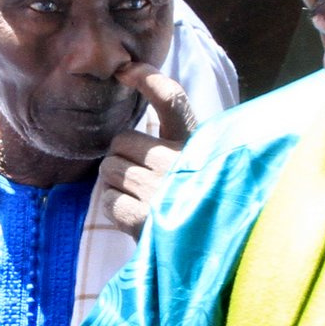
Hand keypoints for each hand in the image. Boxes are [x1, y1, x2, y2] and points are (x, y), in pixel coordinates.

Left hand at [93, 62, 193, 237]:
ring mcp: (161, 191)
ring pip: (109, 170)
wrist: (216, 255)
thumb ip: (175, 142)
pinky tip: (137, 218)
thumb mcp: (198, 165)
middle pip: (121, 141)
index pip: (172, 100)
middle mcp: (180, 163)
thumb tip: (135, 95)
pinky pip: (108, 200)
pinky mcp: (144, 219)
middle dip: (121, 158)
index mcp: (196, 145)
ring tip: (142, 200)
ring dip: (117, 185)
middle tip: (139, 178)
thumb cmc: (198, 204)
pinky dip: (116, 209)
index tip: (125, 70)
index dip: (148, 79)